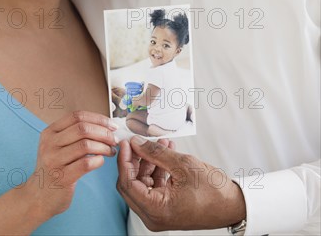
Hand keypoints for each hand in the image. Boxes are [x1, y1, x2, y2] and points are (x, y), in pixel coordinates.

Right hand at [25, 111, 117, 222]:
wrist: (38, 197)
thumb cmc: (54, 168)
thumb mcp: (56, 146)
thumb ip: (73, 134)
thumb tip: (104, 125)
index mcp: (49, 132)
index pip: (77, 116)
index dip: (98, 118)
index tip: (111, 125)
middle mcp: (49, 144)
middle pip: (83, 129)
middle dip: (103, 132)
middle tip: (113, 139)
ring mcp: (54, 161)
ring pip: (85, 145)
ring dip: (103, 147)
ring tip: (110, 151)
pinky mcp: (61, 178)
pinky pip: (86, 164)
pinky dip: (98, 161)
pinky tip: (100, 162)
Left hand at [117, 136, 245, 231]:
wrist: (232, 205)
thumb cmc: (213, 192)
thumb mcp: (182, 164)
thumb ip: (156, 153)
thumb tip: (137, 143)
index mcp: (156, 210)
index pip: (128, 183)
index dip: (125, 160)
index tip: (127, 143)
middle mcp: (154, 216)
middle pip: (132, 184)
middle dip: (135, 160)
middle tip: (138, 142)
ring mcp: (159, 213)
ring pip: (143, 184)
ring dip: (148, 162)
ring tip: (159, 143)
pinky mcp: (166, 208)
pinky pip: (154, 187)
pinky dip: (157, 170)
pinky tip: (165, 152)